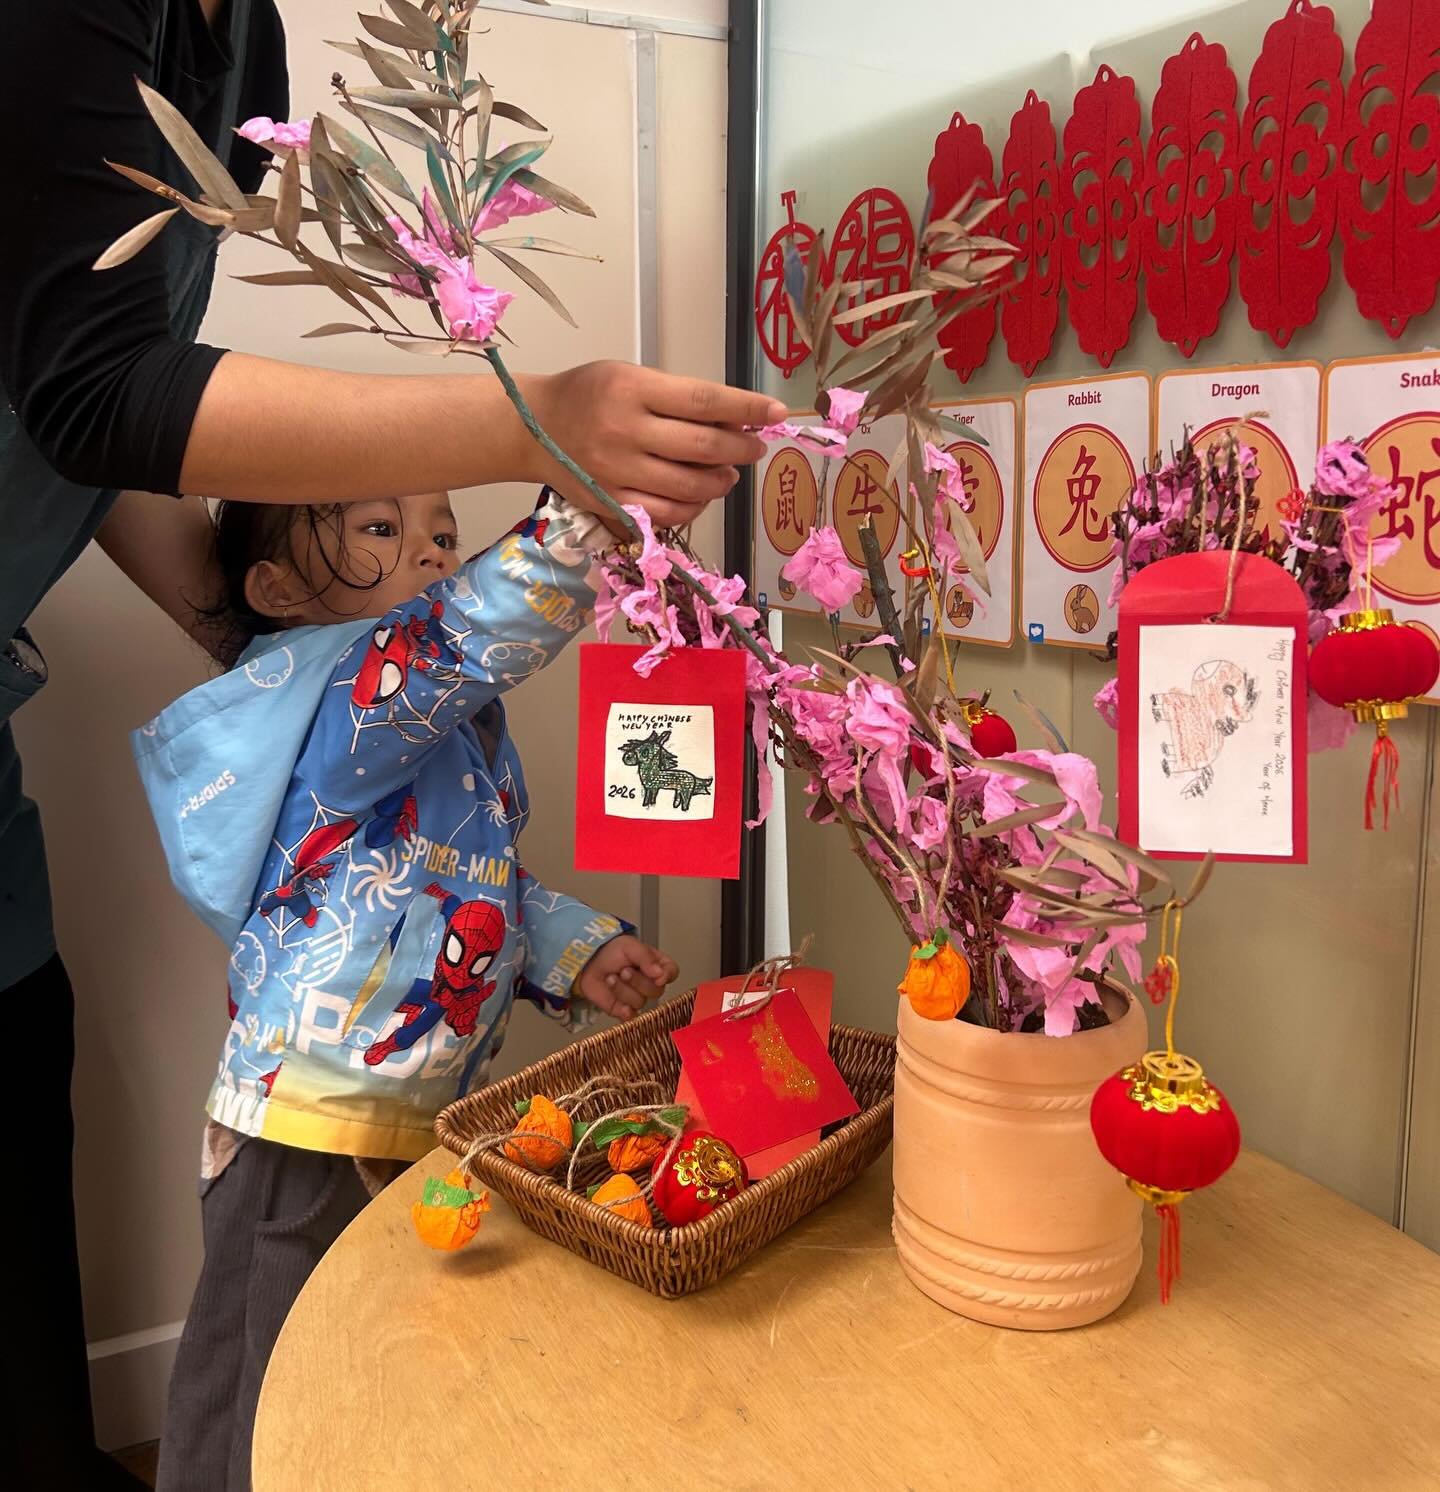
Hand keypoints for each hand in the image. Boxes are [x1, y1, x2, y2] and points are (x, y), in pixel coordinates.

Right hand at [523, 362, 786, 528]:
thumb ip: (676, 397)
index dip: (747, 408)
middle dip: (741, 447)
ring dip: (721, 481)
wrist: (530, 427)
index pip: (704, 400)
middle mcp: (625, 431)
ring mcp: (617, 472)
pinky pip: (667, 514)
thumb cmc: (586, 395)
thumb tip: (735, 418)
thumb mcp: (629, 376)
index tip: (776, 412)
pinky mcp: (611, 502)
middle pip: (703, 446)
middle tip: (754, 446)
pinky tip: (702, 495)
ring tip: (728, 472)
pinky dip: (695, 507)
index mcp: (632, 388)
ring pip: (690, 486)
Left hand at [575, 935, 678, 1020]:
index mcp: (656, 965)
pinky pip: (631, 1017)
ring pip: (640, 1002)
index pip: (672, 973)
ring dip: (622, 990)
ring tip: (611, 978)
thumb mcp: (629, 946)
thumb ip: (646, 957)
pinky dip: (623, 1010)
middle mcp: (650, 983)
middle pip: (656, 991)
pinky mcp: (624, 1011)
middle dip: (637, 981)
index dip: (667, 976)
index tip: (657, 976)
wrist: (588, 962)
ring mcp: (638, 998)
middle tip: (623, 970)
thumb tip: (659, 973)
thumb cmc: (611, 952)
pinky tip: (615, 1000)